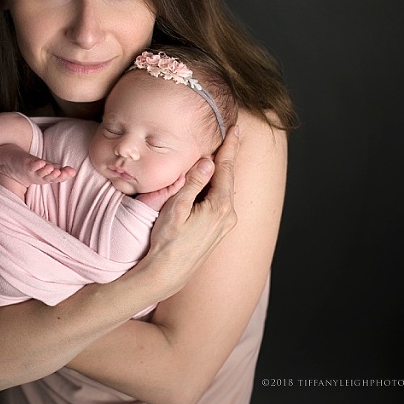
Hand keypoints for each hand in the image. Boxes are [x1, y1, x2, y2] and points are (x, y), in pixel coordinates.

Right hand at [140, 126, 239, 298]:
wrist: (167, 273)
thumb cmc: (168, 242)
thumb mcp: (177, 208)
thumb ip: (193, 183)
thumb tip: (208, 162)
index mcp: (220, 207)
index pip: (226, 169)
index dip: (229, 147)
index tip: (236, 129)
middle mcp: (228, 215)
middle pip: (228, 177)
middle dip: (228, 155)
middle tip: (232, 133)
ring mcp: (225, 224)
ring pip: (225, 189)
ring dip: (222, 170)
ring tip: (221, 151)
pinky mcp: (219, 230)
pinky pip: (221, 200)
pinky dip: (218, 184)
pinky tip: (213, 178)